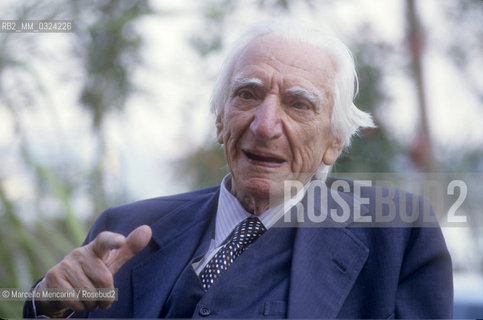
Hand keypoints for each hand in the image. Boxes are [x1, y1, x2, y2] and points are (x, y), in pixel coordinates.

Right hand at [35, 225, 151, 316]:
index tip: (121, 242)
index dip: (114, 241)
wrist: (59, 289)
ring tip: (87, 298)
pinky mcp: (54, 277)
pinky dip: (79, 307)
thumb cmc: (92, 274)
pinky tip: (76, 301)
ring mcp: (65, 263)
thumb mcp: (110, 263)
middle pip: (105, 279)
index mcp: (96, 248)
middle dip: (105, 295)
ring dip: (92, 303)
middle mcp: (80, 252)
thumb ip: (128, 249)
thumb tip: (147, 229)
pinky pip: (75, 300)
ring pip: (90, 293)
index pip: (105, 241)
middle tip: (100, 296)